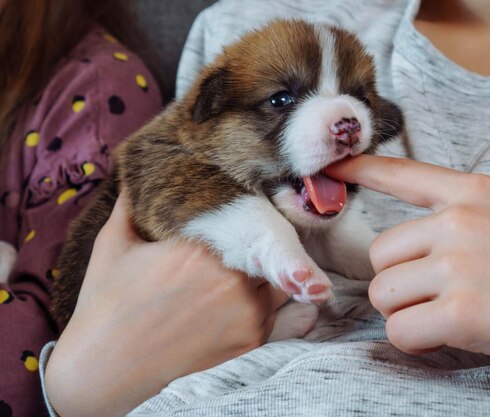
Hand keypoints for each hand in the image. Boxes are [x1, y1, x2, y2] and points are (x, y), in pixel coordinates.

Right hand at [45, 191, 288, 416]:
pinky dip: (268, 300)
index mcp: (202, 249)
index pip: (252, 217)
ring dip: (270, 272)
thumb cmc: (106, 305)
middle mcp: (232, 279)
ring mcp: (247, 313)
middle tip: (249, 241)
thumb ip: (130, 205)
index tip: (246, 212)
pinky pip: (280, 310)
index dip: (253, 212)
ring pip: (281, 279)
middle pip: (272, 247)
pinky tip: (244, 296)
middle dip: (264, 243)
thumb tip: (137, 176)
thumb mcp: (112, 245)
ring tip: (247, 270)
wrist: (107, 368)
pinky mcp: (252, 340)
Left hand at [327, 155, 489, 373]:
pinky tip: (451, 336)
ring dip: (407, 313)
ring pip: (384, 295)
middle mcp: (458, 222)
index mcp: (473, 194)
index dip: (359, 169)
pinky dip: (417, 341)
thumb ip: (463, 222)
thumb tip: (417, 250)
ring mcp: (458, 264)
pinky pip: (401, 331)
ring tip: (449, 316)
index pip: (402, 173)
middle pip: (381, 256)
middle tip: (438, 297)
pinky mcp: (462, 312)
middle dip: (400, 283)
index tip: (329, 167)